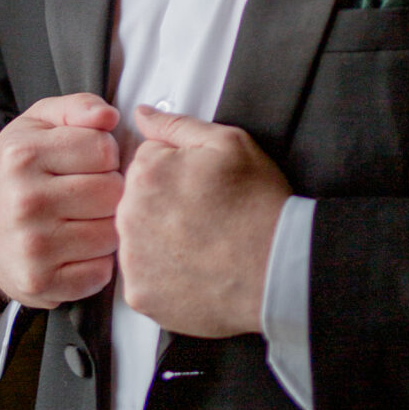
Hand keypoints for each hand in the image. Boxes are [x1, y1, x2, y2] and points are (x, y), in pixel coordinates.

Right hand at [0, 95, 122, 308]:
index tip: (88, 162)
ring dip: (105, 227)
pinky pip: (100, 272)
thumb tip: (109, 116)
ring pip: (111, 234)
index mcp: (22, 155)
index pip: (104, 149)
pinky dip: (96, 263)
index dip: (104, 154)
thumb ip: (77, 108)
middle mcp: (24, 201)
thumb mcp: (38, 125)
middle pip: (112, 192)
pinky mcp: (41, 283)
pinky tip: (76, 250)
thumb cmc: (18, 173)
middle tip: (87, 193)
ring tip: (83, 220)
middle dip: (108, 191)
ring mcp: (32, 247)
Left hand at [114, 107, 288, 337]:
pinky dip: (164, 277)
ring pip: (138, 240)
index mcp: (145, 174)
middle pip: (137, 202)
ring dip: (161, 241)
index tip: (202, 187)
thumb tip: (142, 114)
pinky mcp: (141, 295)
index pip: (146, 163)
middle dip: (165, 206)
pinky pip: (144, 279)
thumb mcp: (229, 143)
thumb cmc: (259, 205)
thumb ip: (177, 125)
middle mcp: (129, 217)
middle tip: (206, 218)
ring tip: (202, 246)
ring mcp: (132, 260)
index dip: (178, 172)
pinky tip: (194, 271)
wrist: (279, 269)